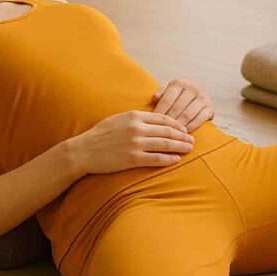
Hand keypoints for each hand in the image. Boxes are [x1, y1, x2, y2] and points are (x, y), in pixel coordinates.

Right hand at [73, 109, 195, 175]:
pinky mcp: (132, 159)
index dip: (176, 124)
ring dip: (180, 146)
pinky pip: (156, 159)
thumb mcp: (118, 118)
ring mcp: (135, 144)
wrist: (84, 150)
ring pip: (165, 144)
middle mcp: (136, 128)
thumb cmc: (100, 134)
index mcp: (134, 116)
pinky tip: (176, 160)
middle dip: (182, 135)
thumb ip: (135, 118)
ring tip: (189, 149)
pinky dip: (169, 159)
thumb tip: (152, 120)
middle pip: (167, 131)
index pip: (162, 118)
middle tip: (192, 139)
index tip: (184, 128)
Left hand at [152, 77, 214, 132]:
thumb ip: (160, 94)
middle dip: (168, 122)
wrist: (195, 100)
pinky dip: (191, 127)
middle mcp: (192, 87)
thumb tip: (155, 98)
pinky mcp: (210, 107)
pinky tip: (184, 134)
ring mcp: (203, 97)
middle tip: (162, 133)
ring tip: (171, 135)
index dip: (159, 113)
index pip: (166, 100)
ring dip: (179, 126)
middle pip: (177, 108)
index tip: (153, 124)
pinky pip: (199, 120)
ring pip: (187, 115)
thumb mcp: (166, 94)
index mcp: (179, 83)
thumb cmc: (175, 98)